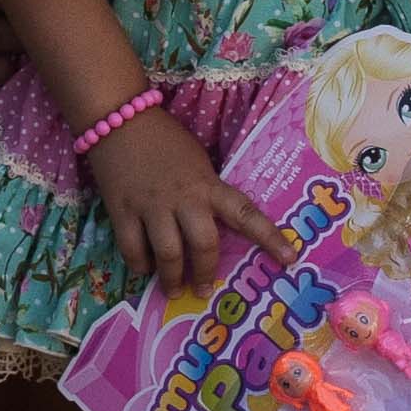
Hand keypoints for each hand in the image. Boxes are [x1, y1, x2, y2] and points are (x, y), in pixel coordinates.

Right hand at [79, 103, 292, 301]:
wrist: (120, 119)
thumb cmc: (165, 141)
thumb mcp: (198, 162)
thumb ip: (207, 192)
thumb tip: (213, 226)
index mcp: (208, 185)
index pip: (245, 214)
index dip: (269, 238)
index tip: (290, 259)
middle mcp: (184, 198)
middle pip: (203, 244)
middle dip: (205, 272)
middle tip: (204, 290)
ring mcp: (151, 206)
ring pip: (168, 253)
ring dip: (172, 278)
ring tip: (174, 290)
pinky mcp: (122, 210)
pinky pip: (132, 248)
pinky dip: (139, 264)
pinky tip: (144, 268)